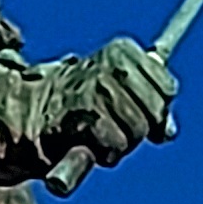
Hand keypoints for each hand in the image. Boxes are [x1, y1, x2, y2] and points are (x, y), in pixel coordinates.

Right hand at [38, 38, 177, 169]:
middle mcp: (112, 66)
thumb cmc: (83, 102)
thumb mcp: (121, 91)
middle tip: (118, 124)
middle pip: (155, 111)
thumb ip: (150, 104)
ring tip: (101, 132)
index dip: (158, 106)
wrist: (34, 110)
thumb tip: (168, 132)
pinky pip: (115, 145)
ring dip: (122, 142)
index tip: (141, 109)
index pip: (167, 87)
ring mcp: (99, 91)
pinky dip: (106, 152)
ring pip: (137, 130)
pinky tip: (91, 142)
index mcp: (123, 51)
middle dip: (142, 126)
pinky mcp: (87, 117)